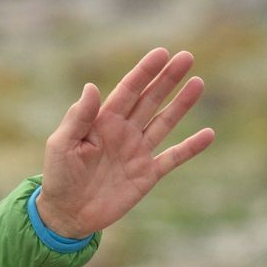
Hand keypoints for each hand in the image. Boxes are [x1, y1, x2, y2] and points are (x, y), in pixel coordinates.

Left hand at [37, 48, 214, 236]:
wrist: (66, 214)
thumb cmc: (58, 177)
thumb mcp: (62, 144)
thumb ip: (78, 118)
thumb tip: (91, 87)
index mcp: (102, 122)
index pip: (128, 90)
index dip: (144, 72)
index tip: (162, 53)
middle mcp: (123, 132)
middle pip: (150, 100)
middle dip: (167, 79)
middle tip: (187, 57)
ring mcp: (137, 152)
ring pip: (164, 122)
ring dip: (181, 104)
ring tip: (198, 83)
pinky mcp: (147, 175)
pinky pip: (173, 158)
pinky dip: (190, 147)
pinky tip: (208, 134)